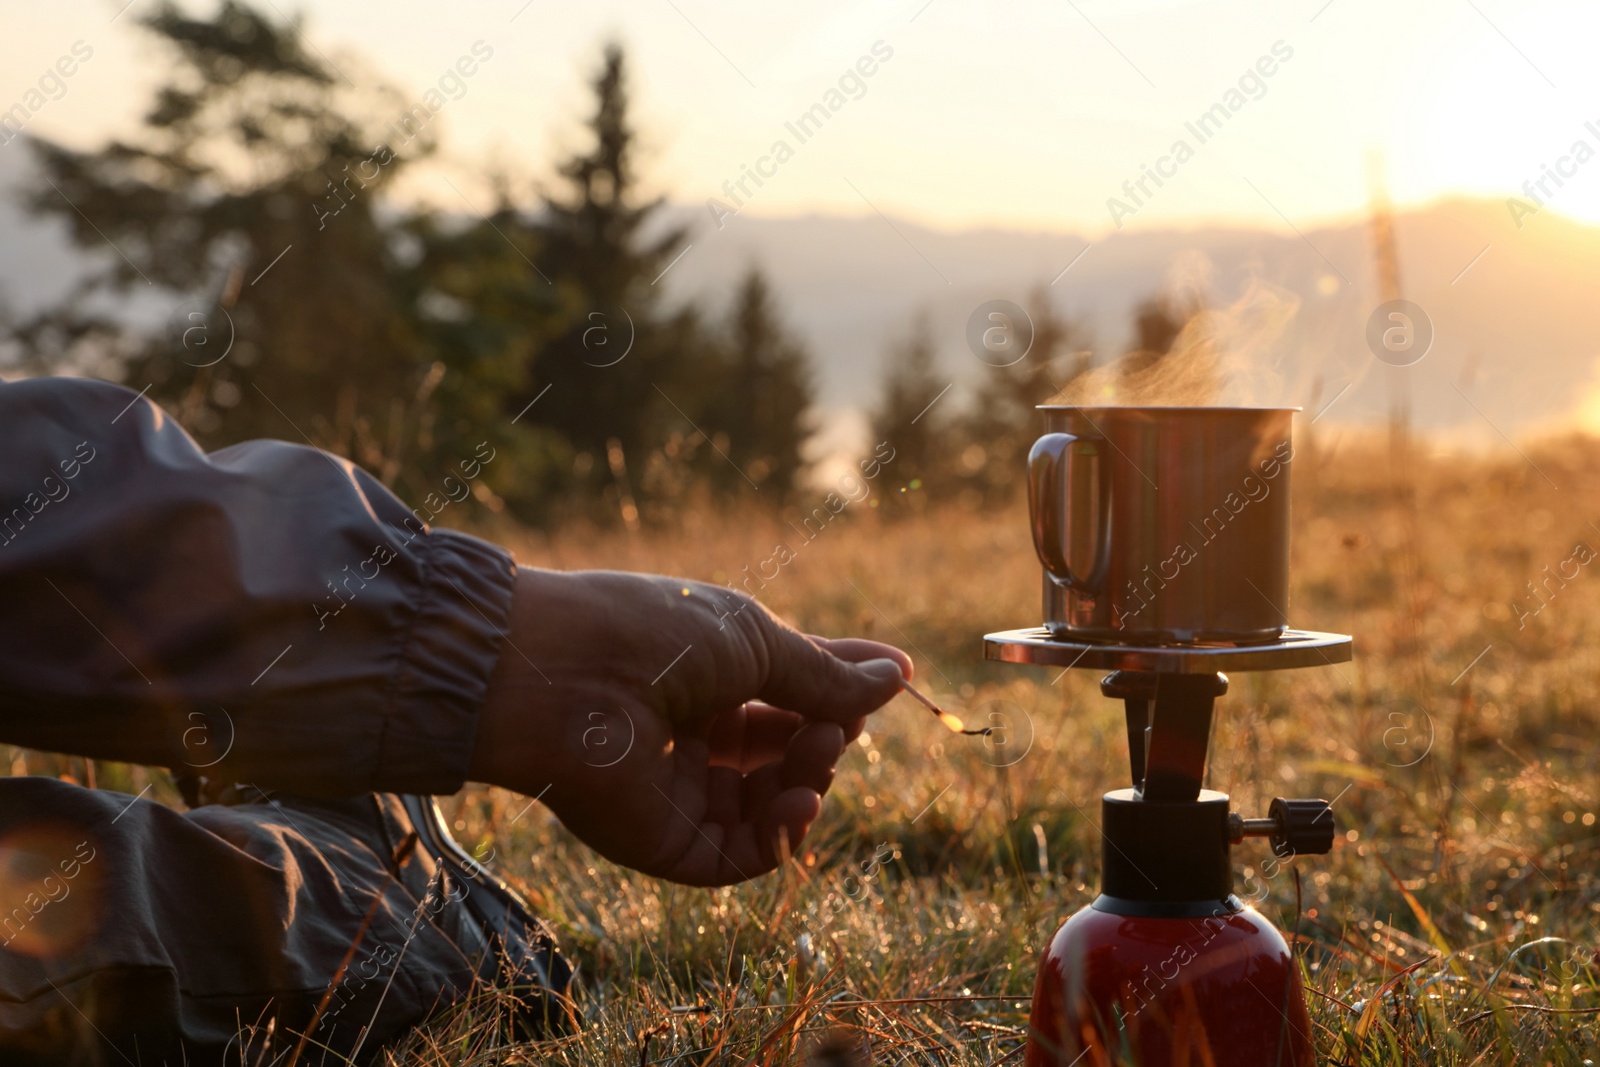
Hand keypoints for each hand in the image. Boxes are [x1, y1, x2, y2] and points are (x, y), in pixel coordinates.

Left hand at [471, 568, 910, 885]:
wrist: (567, 677)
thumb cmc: (655, 635)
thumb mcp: (755, 642)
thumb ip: (825, 675)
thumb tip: (900, 676)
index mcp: (707, 676)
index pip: (789, 694)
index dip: (840, 692)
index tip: (896, 680)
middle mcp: (693, 734)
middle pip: (786, 752)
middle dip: (828, 736)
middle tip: (842, 722)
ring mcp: (678, 790)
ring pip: (769, 805)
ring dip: (811, 780)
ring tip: (821, 749)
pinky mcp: (664, 842)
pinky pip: (739, 855)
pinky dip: (782, 835)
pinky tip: (801, 799)